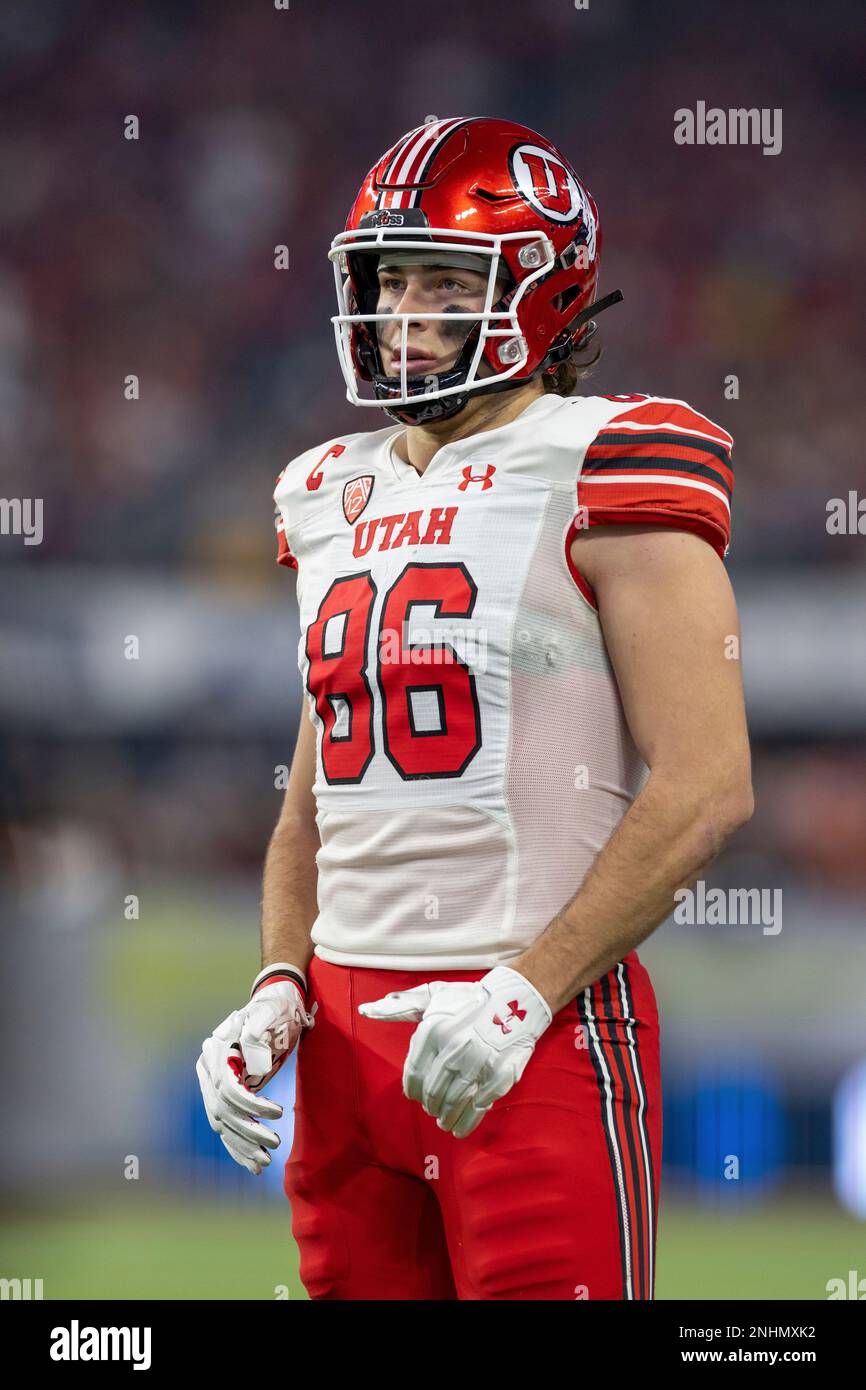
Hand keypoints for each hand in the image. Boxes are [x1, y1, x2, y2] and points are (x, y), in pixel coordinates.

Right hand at [196, 965, 314, 1174]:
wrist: (276, 1002)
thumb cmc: (274, 1007)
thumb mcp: (269, 1012)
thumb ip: (257, 1030)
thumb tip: (253, 1064)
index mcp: (216, 1050)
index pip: (227, 1086)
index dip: (250, 1104)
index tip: (276, 1113)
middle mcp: (209, 1069)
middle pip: (223, 1109)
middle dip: (248, 1131)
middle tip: (275, 1143)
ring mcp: (215, 1083)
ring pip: (224, 1123)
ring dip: (243, 1145)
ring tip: (264, 1164)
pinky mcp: (226, 1094)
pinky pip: (228, 1125)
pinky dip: (238, 1146)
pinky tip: (252, 1164)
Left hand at [359, 966, 551, 1137]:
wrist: (516, 999)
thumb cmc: (469, 999)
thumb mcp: (433, 997)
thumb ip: (400, 1007)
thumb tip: (366, 1010)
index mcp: (433, 1031)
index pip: (414, 1074)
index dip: (413, 1090)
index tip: (415, 1096)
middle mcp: (452, 1049)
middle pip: (433, 1092)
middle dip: (430, 1105)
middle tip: (432, 1109)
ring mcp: (477, 1065)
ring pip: (453, 1103)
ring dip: (445, 1117)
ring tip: (443, 1122)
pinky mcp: (498, 1076)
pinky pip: (477, 1108)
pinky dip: (466, 1123)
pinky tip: (459, 1128)